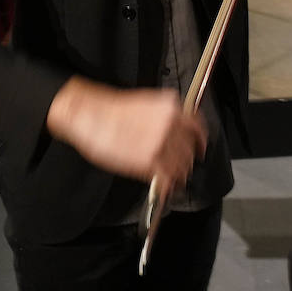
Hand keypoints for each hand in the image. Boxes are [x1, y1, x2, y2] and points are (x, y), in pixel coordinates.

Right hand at [46, 77, 205, 195]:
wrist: (91, 115)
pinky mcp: (150, 161)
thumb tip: (174, 131)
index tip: (200, 146)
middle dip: (187, 159)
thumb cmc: (112, 110)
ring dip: (179, 173)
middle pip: (190, 149)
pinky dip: (168, 184)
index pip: (197, 126)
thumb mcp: (147, 103)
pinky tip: (164, 187)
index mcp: (171, 108)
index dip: (200, 139)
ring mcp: (162, 144)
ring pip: (182, 165)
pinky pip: (167, 177)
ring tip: (174, 178)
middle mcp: (171, 125)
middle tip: (184, 166)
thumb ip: (165, 117)